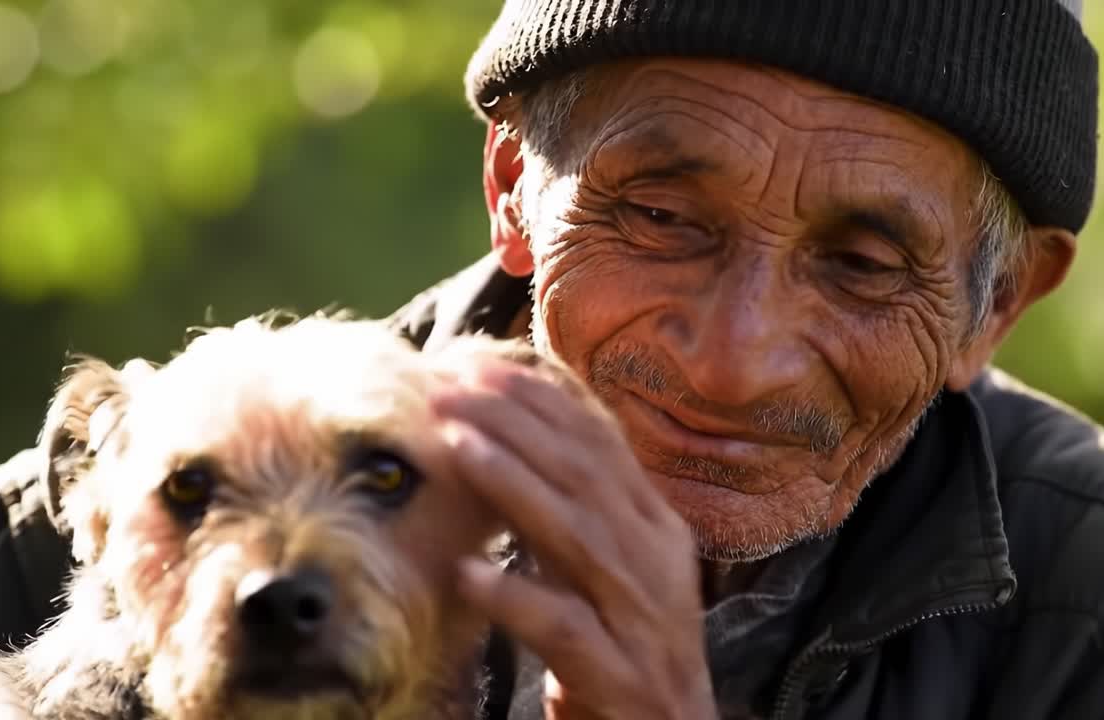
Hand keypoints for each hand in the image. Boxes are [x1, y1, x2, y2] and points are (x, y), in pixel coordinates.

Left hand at [430, 357, 716, 719]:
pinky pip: (564, 627)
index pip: (598, 441)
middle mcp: (654, 558)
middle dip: (514, 422)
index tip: (479, 364)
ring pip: (576, 535)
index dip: (539, 398)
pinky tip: (466, 574)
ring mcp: (641, 616)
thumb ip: (575, 506)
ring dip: (513, 485)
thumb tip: (512, 436)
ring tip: (455, 447)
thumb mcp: (608, 563)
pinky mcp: (618, 673)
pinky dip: (515, 597)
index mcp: (653, 524)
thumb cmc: (626, 640)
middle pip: (584, 472)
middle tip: (449, 388)